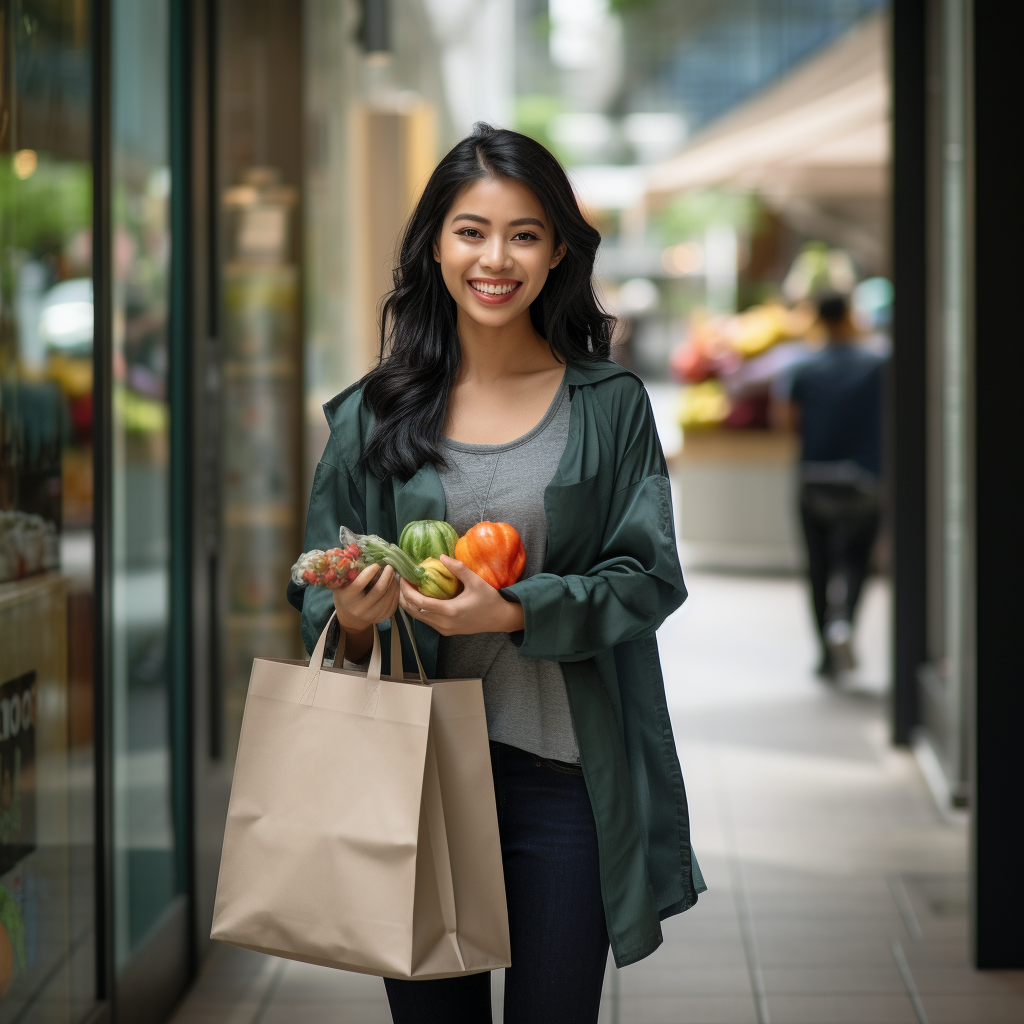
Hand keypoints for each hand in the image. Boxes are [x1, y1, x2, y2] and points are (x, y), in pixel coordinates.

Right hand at [332, 564, 399, 660]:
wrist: (350, 618)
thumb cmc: (345, 595)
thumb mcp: (342, 584)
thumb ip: (349, 572)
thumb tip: (360, 552)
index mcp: (348, 598)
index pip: (361, 582)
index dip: (370, 571)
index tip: (376, 564)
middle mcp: (360, 608)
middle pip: (379, 590)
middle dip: (387, 576)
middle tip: (390, 566)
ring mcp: (372, 615)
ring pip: (389, 596)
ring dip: (394, 583)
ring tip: (393, 574)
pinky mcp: (382, 618)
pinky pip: (394, 603)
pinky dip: (396, 592)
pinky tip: (395, 584)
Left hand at [399, 555, 524, 636]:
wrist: (500, 619)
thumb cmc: (489, 600)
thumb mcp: (476, 581)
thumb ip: (458, 568)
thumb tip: (441, 556)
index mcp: (449, 611)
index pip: (419, 602)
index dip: (407, 590)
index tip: (404, 578)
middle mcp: (443, 623)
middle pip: (414, 611)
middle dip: (403, 597)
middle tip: (402, 581)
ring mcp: (444, 629)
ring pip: (418, 618)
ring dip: (410, 603)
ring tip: (408, 588)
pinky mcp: (446, 631)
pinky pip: (426, 620)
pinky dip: (418, 609)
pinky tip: (420, 597)